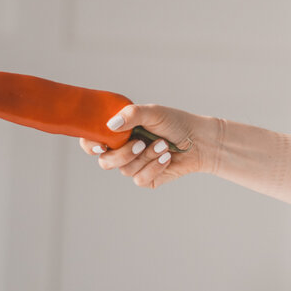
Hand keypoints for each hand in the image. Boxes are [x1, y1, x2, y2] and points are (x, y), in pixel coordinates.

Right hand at [79, 103, 221, 188]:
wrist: (199, 141)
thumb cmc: (176, 123)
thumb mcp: (154, 112)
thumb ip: (132, 114)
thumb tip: (110, 125)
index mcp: (119, 133)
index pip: (93, 141)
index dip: (90, 145)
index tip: (101, 145)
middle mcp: (123, 150)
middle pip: (105, 161)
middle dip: (123, 154)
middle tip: (140, 143)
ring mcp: (134, 166)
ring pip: (125, 170)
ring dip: (146, 157)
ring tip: (164, 145)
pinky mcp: (146, 178)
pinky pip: (140, 179)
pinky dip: (154, 167)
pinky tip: (167, 158)